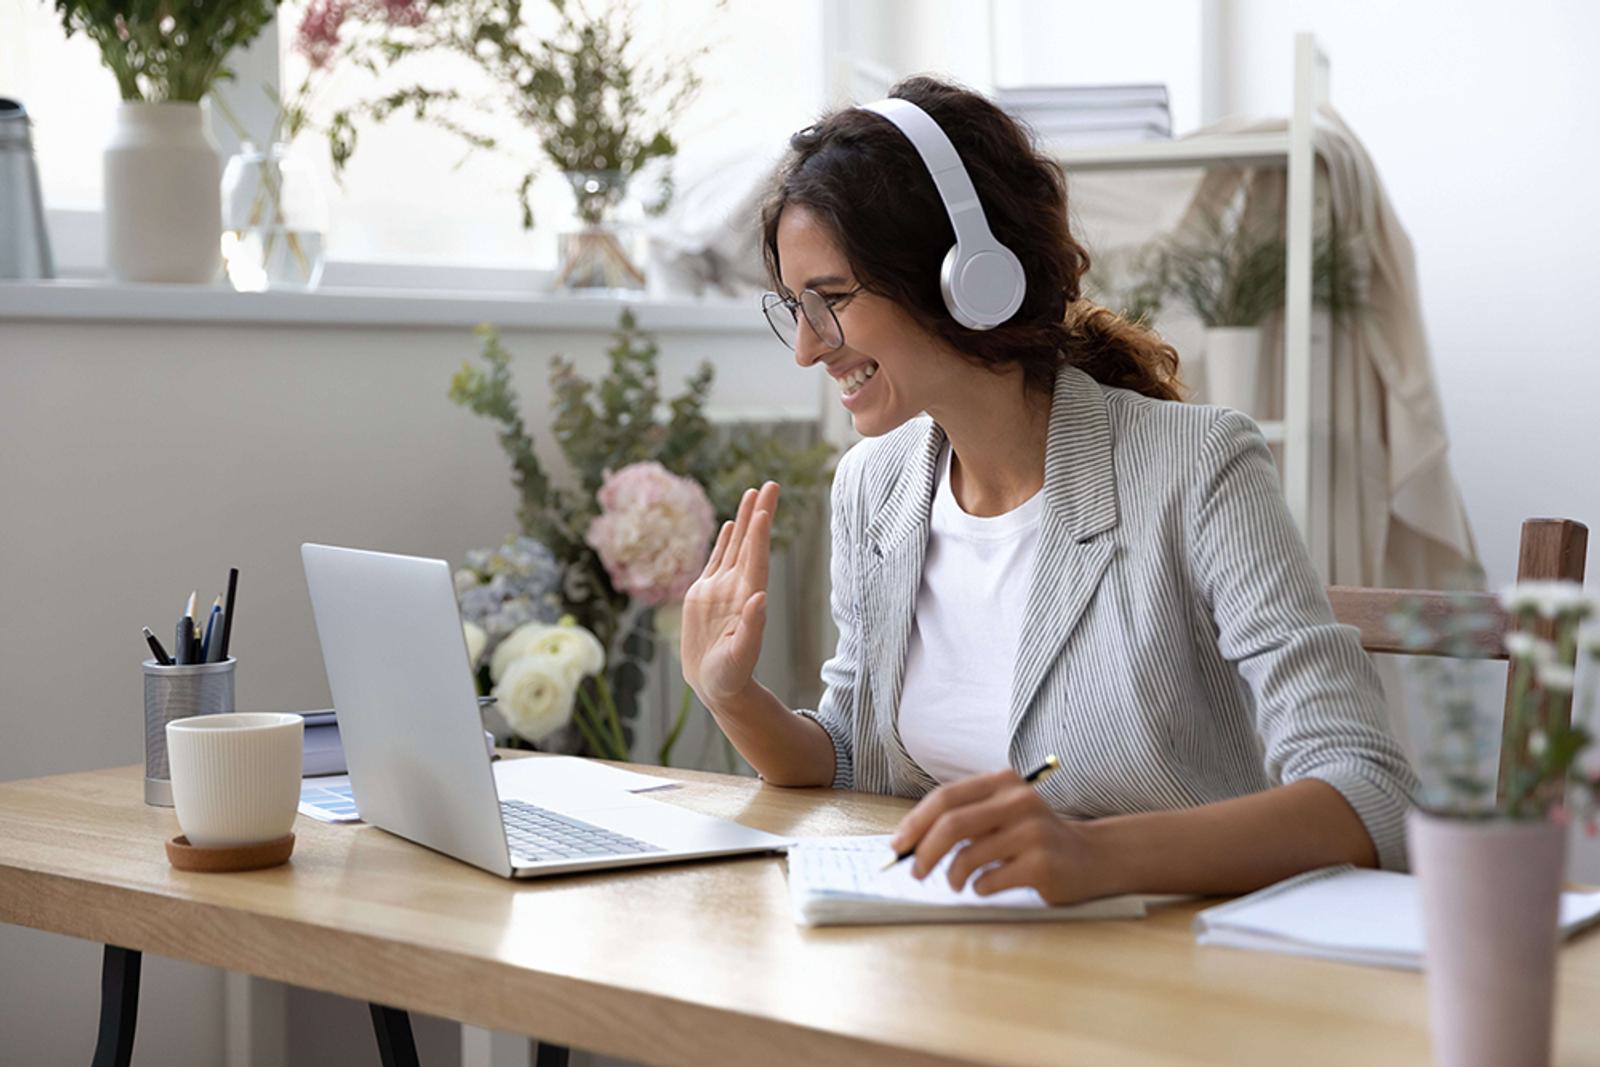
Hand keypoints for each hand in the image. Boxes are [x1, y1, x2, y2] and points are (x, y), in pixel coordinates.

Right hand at [680, 481, 779, 711]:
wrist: (717, 686)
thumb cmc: (732, 676)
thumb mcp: (741, 655)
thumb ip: (752, 628)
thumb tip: (760, 598)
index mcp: (748, 599)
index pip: (756, 560)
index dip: (760, 535)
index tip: (765, 510)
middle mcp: (738, 588)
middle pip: (751, 543)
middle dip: (760, 513)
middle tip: (771, 483)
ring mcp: (722, 589)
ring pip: (735, 545)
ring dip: (746, 519)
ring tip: (752, 492)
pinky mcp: (705, 594)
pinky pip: (718, 560)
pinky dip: (726, 540)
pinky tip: (733, 523)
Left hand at [888, 769, 1115, 904]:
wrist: (1092, 857)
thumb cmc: (1033, 838)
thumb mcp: (1003, 813)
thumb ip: (965, 819)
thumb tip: (909, 842)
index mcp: (1003, 782)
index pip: (945, 798)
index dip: (915, 823)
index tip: (898, 846)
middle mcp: (1018, 801)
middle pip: (952, 825)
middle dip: (924, 852)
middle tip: (915, 872)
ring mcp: (1033, 832)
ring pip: (967, 857)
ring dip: (952, 876)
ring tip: (957, 883)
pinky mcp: (1042, 864)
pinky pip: (989, 881)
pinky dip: (978, 889)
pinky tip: (987, 887)